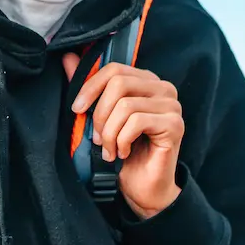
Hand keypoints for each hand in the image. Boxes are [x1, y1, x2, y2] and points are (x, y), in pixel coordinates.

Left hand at [63, 55, 182, 218]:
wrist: (143, 187)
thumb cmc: (123, 151)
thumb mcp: (101, 117)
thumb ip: (90, 87)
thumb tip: (69, 57)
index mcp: (146, 81)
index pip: (114, 69)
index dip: (91, 87)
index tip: (76, 109)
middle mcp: (163, 88)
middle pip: (119, 84)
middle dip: (100, 114)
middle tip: (96, 138)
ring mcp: (172, 106)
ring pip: (126, 106)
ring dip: (109, 133)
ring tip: (109, 149)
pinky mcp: (175, 124)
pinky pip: (136, 122)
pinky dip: (122, 140)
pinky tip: (123, 152)